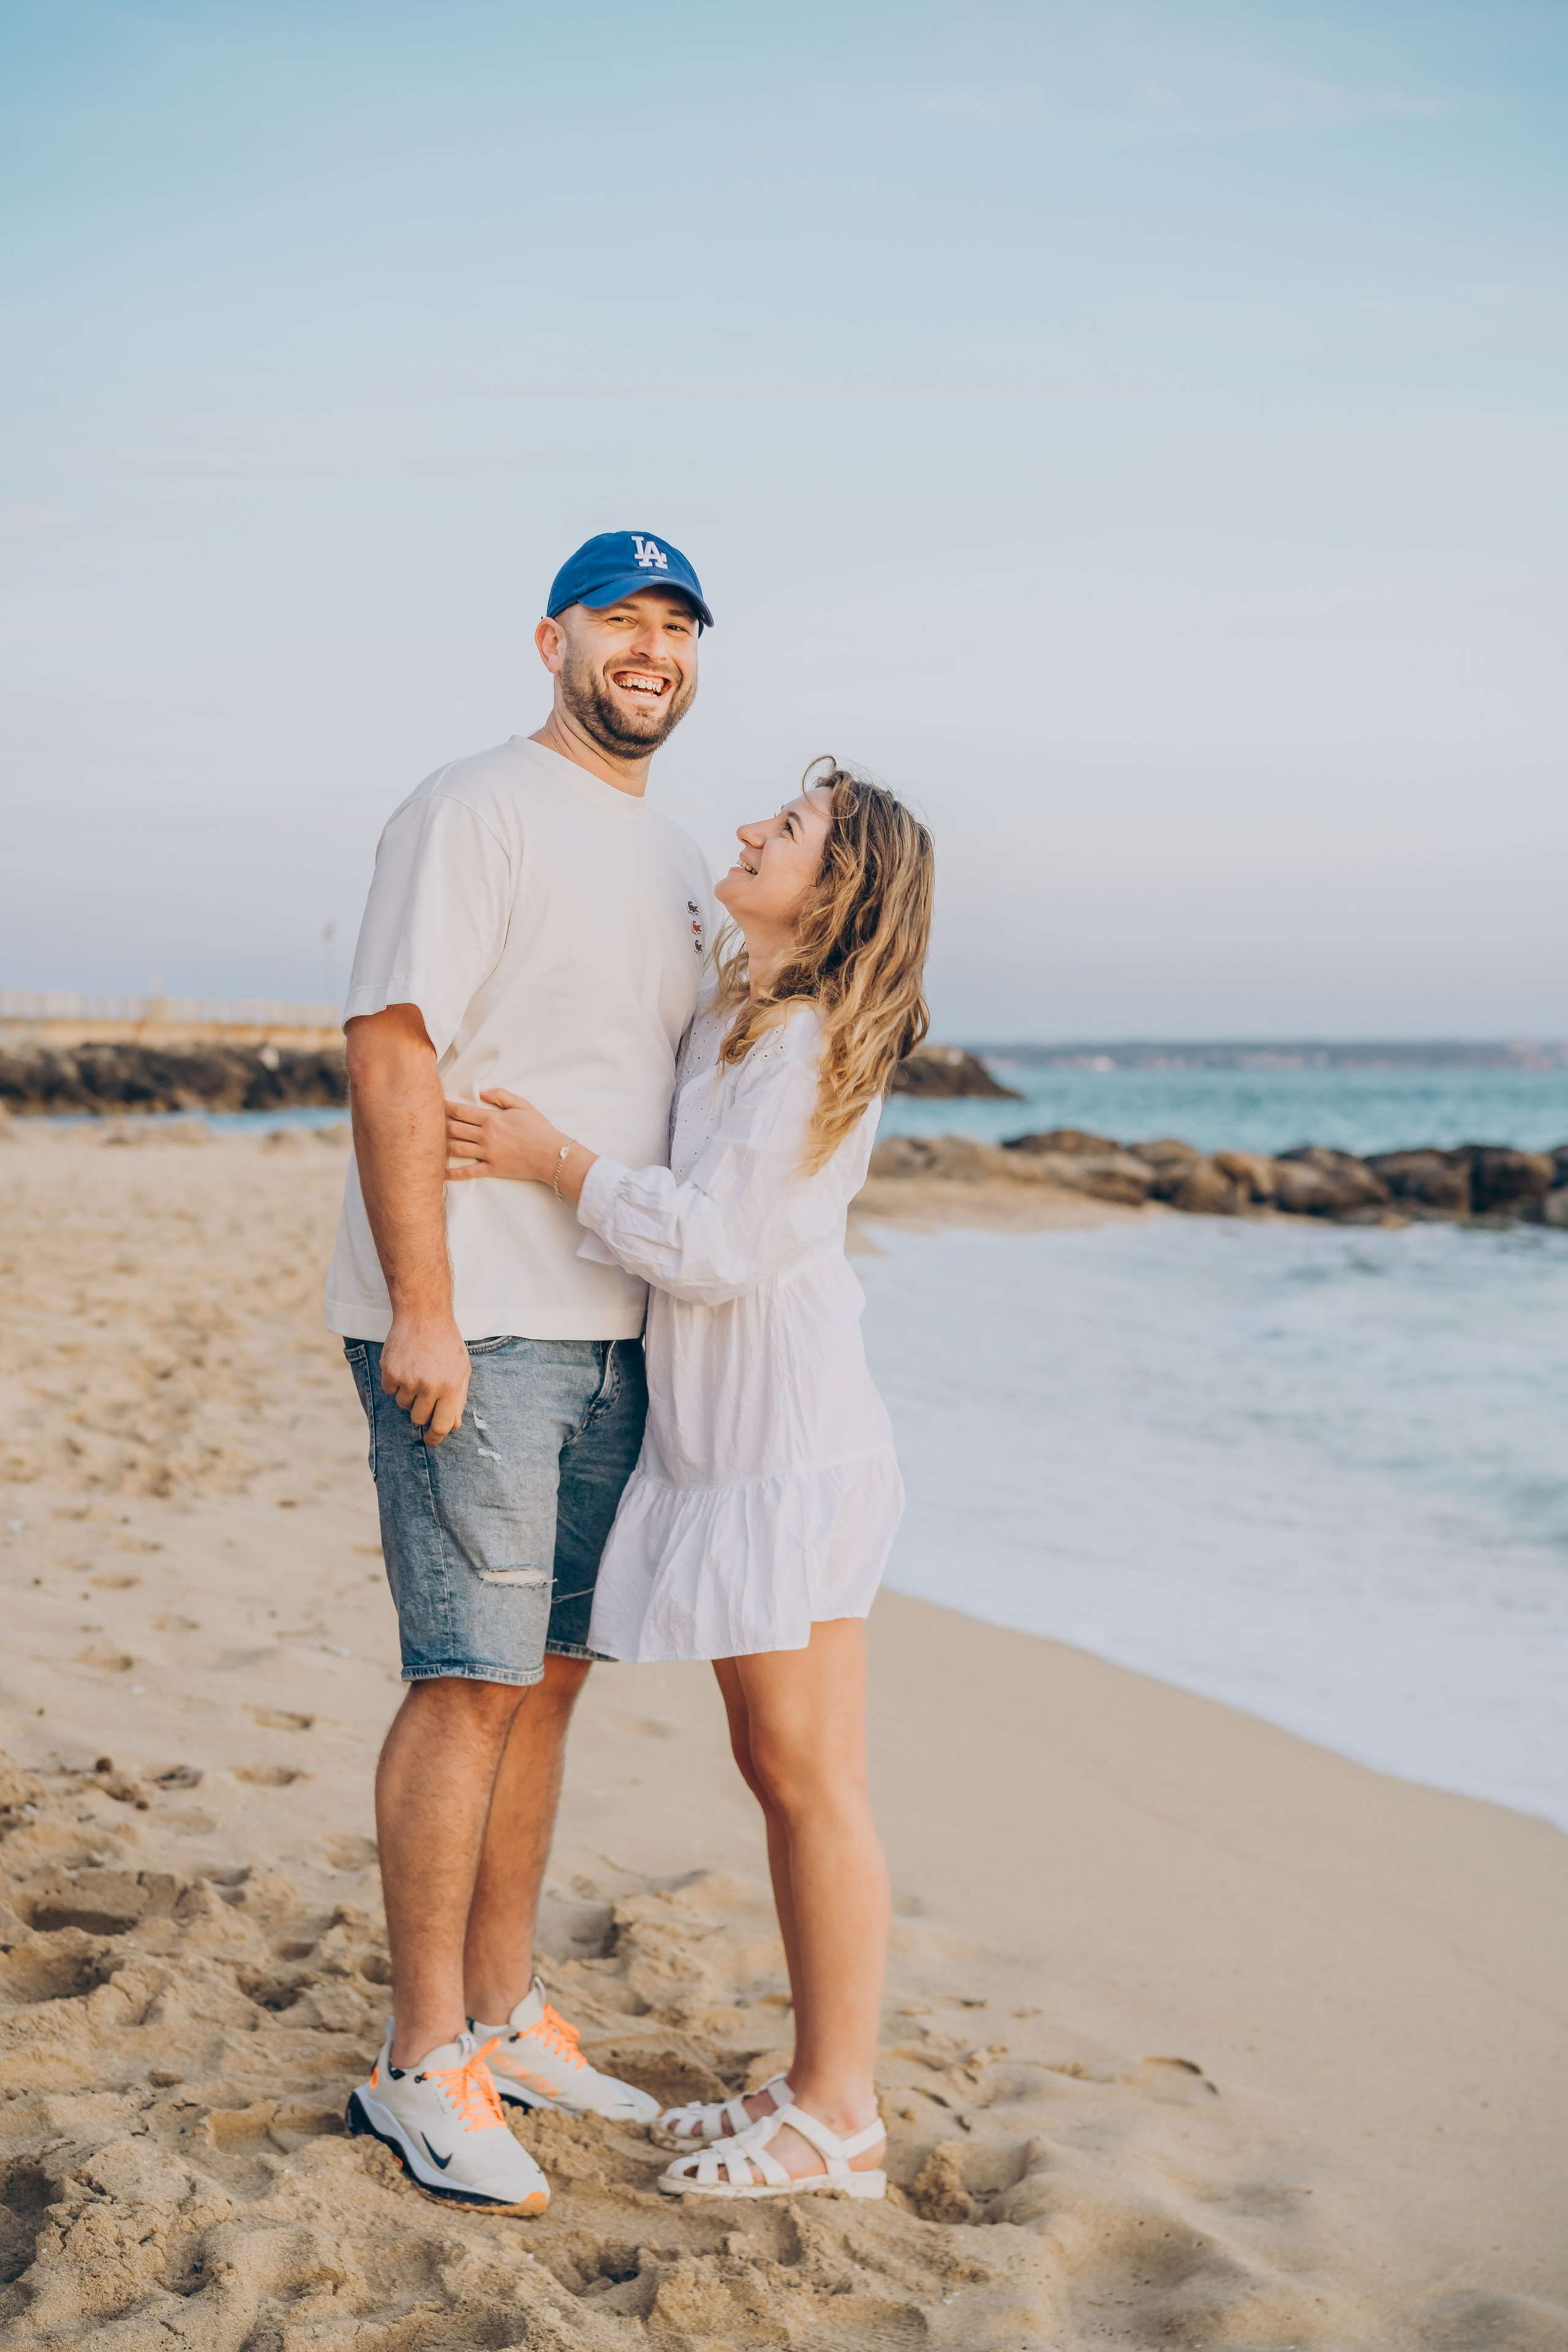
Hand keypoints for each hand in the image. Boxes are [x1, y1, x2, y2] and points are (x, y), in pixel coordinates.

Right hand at [380, 1313, 470, 1443]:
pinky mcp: (390, 1372)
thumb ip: (459, 1399)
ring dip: (408, 1394)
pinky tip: (404, 1365)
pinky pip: (389, 1390)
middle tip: (425, 1391)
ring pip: (403, 1404)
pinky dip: (395, 1382)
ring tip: (417, 1371)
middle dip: (421, 1410)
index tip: (430, 1440)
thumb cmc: (446, 1343)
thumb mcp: (462, 1369)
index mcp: (451, 1387)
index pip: (441, 1425)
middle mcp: (429, 1386)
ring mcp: (408, 1380)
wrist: (423, 1316)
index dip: (435, 1437)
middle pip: (418, 1418)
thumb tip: (453, 1426)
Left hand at [445, 1089, 588, 1191]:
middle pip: (453, 1129)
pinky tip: (441, 1172)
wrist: (551, 1154)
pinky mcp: (491, 1169)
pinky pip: (467, 1172)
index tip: (433, 1105)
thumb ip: (501, 1096)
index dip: (444, 1107)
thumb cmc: (539, 1128)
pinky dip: (452, 1173)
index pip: (460, 1111)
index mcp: (491, 1119)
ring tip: (432, 1143)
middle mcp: (485, 1136)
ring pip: (456, 1149)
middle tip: (429, 1123)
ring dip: (442, 1145)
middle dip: (439, 1125)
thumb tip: (481, 1091)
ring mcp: (487, 1153)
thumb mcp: (522, 1105)